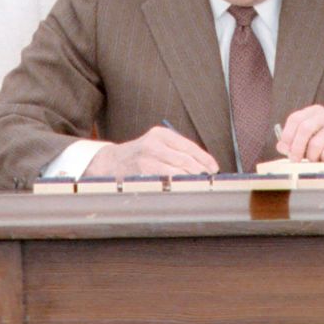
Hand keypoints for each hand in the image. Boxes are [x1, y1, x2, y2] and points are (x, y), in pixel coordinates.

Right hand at [84, 126, 220, 177]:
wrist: (109, 163)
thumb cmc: (139, 156)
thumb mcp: (156, 145)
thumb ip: (176, 151)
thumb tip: (204, 166)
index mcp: (161, 134)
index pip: (189, 146)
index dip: (204, 159)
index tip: (214, 169)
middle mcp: (154, 143)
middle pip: (186, 159)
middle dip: (200, 172)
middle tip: (208, 181)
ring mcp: (147, 157)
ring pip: (178, 171)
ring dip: (191, 180)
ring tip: (199, 186)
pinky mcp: (142, 171)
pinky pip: (166, 180)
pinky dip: (178, 185)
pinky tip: (183, 189)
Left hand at [275, 104, 323, 161]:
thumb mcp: (319, 135)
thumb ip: (299, 140)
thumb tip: (281, 147)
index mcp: (317, 111)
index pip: (295, 119)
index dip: (287, 136)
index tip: (285, 150)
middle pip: (304, 129)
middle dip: (296, 149)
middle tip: (296, 160)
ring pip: (315, 144)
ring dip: (312, 157)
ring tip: (316, 160)